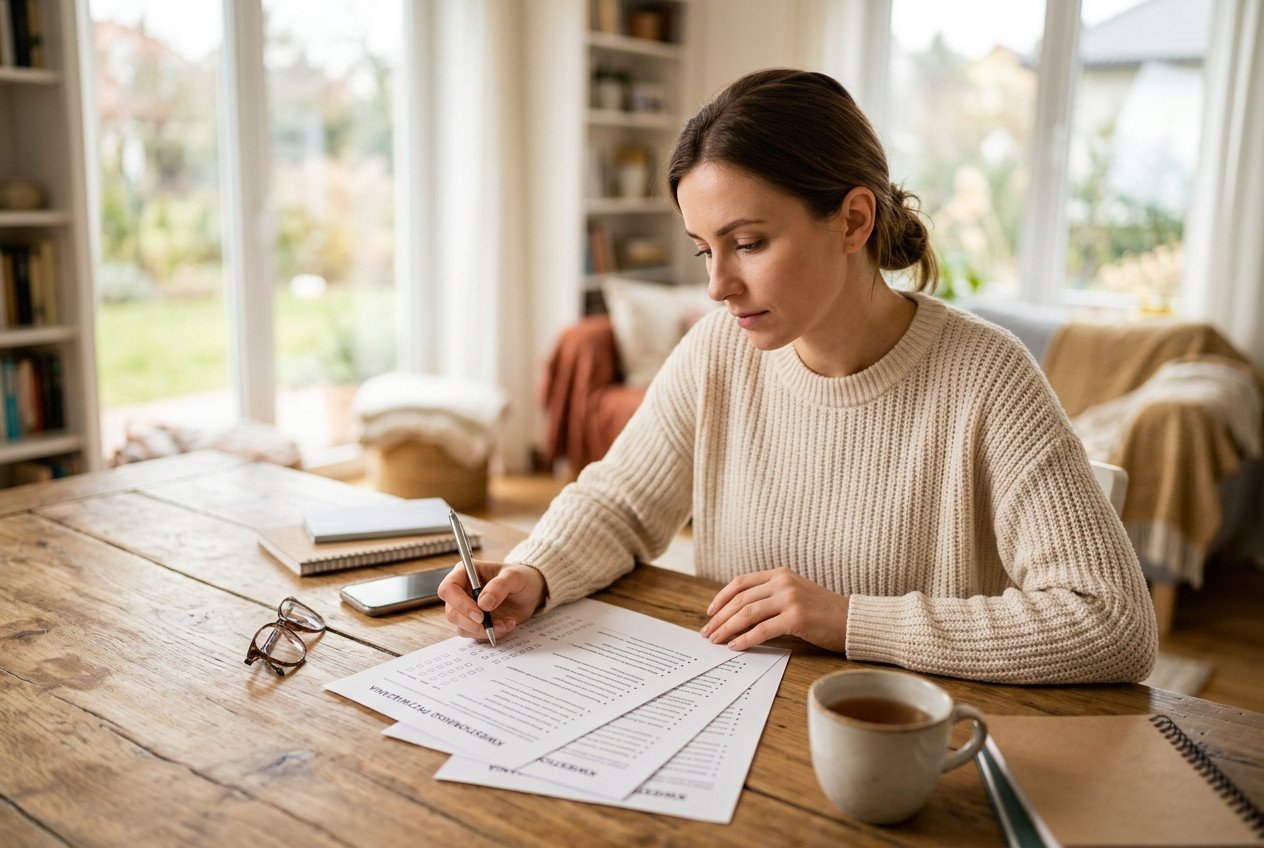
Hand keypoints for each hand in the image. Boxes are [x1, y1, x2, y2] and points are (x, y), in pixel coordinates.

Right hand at [438, 560, 546, 641]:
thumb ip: (499, 586)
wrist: (530, 591)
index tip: (479, 614)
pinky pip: (476, 635)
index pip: (448, 589)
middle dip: (471, 623)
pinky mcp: (476, 623)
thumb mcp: (514, 576)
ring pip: (462, 628)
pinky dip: (492, 634)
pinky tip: (507, 625)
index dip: (459, 604)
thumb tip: (483, 604)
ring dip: (484, 631)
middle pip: (451, 613)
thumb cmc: (520, 577)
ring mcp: (467, 610)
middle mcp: (462, 592)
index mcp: (464, 573)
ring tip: (506, 623)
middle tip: (491, 624)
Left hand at [701, 567, 848, 651]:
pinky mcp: (797, 618)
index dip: (721, 597)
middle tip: (707, 633)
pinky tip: (735, 646)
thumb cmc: (823, 612)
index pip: (741, 582)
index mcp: (780, 573)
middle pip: (740, 599)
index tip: (709, 612)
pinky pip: (762, 630)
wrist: (852, 620)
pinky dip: (745, 639)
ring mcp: (790, 598)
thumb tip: (738, 613)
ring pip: (747, 613)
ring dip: (727, 628)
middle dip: (720, 617)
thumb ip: (771, 596)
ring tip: (716, 640)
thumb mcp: (795, 594)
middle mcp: (783, 582)